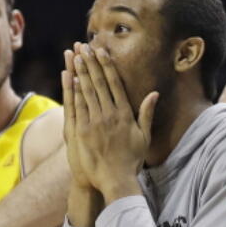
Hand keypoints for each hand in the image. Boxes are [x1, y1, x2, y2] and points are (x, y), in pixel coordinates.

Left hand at [69, 43, 156, 202]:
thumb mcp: (144, 136)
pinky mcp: (82, 131)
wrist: (116, 180)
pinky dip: (74, 91)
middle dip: (91, 62)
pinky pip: (77, 106)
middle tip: (85, 46)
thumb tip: (154, 93)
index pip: (114, 83)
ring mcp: (94, 122)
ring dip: (81, 72)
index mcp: (124, 113)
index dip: (107, 65)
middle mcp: (109, 114)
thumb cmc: (131, 161)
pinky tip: (71, 78)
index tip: (102, 51)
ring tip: (76, 56)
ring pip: (87, 91)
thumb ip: (146, 113)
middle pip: (99, 82)